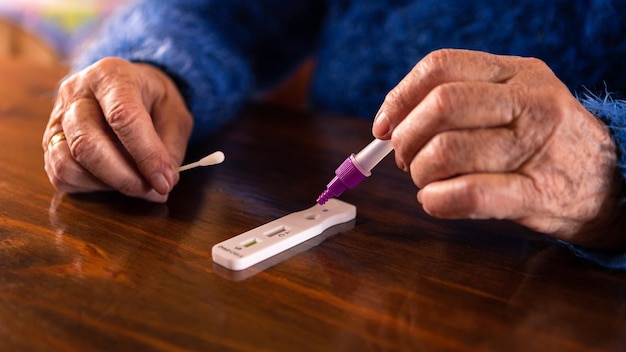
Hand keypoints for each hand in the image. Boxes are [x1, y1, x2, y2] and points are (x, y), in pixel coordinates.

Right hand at [43, 57, 192, 202]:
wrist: (128, 88)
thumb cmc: (153, 101)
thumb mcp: (175, 114)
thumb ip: (170, 146)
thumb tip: (163, 181)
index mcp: (111, 75)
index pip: (123, 117)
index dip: (146, 155)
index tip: (165, 182)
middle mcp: (76, 92)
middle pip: (87, 143)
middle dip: (124, 177)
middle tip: (152, 191)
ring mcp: (56, 117)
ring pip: (67, 163)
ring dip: (106, 184)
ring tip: (135, 183)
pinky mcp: (49, 141)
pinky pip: (61, 175)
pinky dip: (91, 187)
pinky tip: (114, 179)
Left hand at [373, 49, 625, 248]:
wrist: (609, 184)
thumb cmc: (541, 143)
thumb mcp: (513, 103)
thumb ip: (459, 103)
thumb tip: (389, 125)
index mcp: (516, 72)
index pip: (440, 67)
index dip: (399, 97)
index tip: (383, 126)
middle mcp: (530, 101)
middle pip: (441, 106)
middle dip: (407, 138)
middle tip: (406, 158)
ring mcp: (536, 146)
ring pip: (447, 151)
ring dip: (420, 174)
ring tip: (427, 181)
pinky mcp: (537, 193)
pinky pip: (468, 194)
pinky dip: (436, 201)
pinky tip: (436, 200)